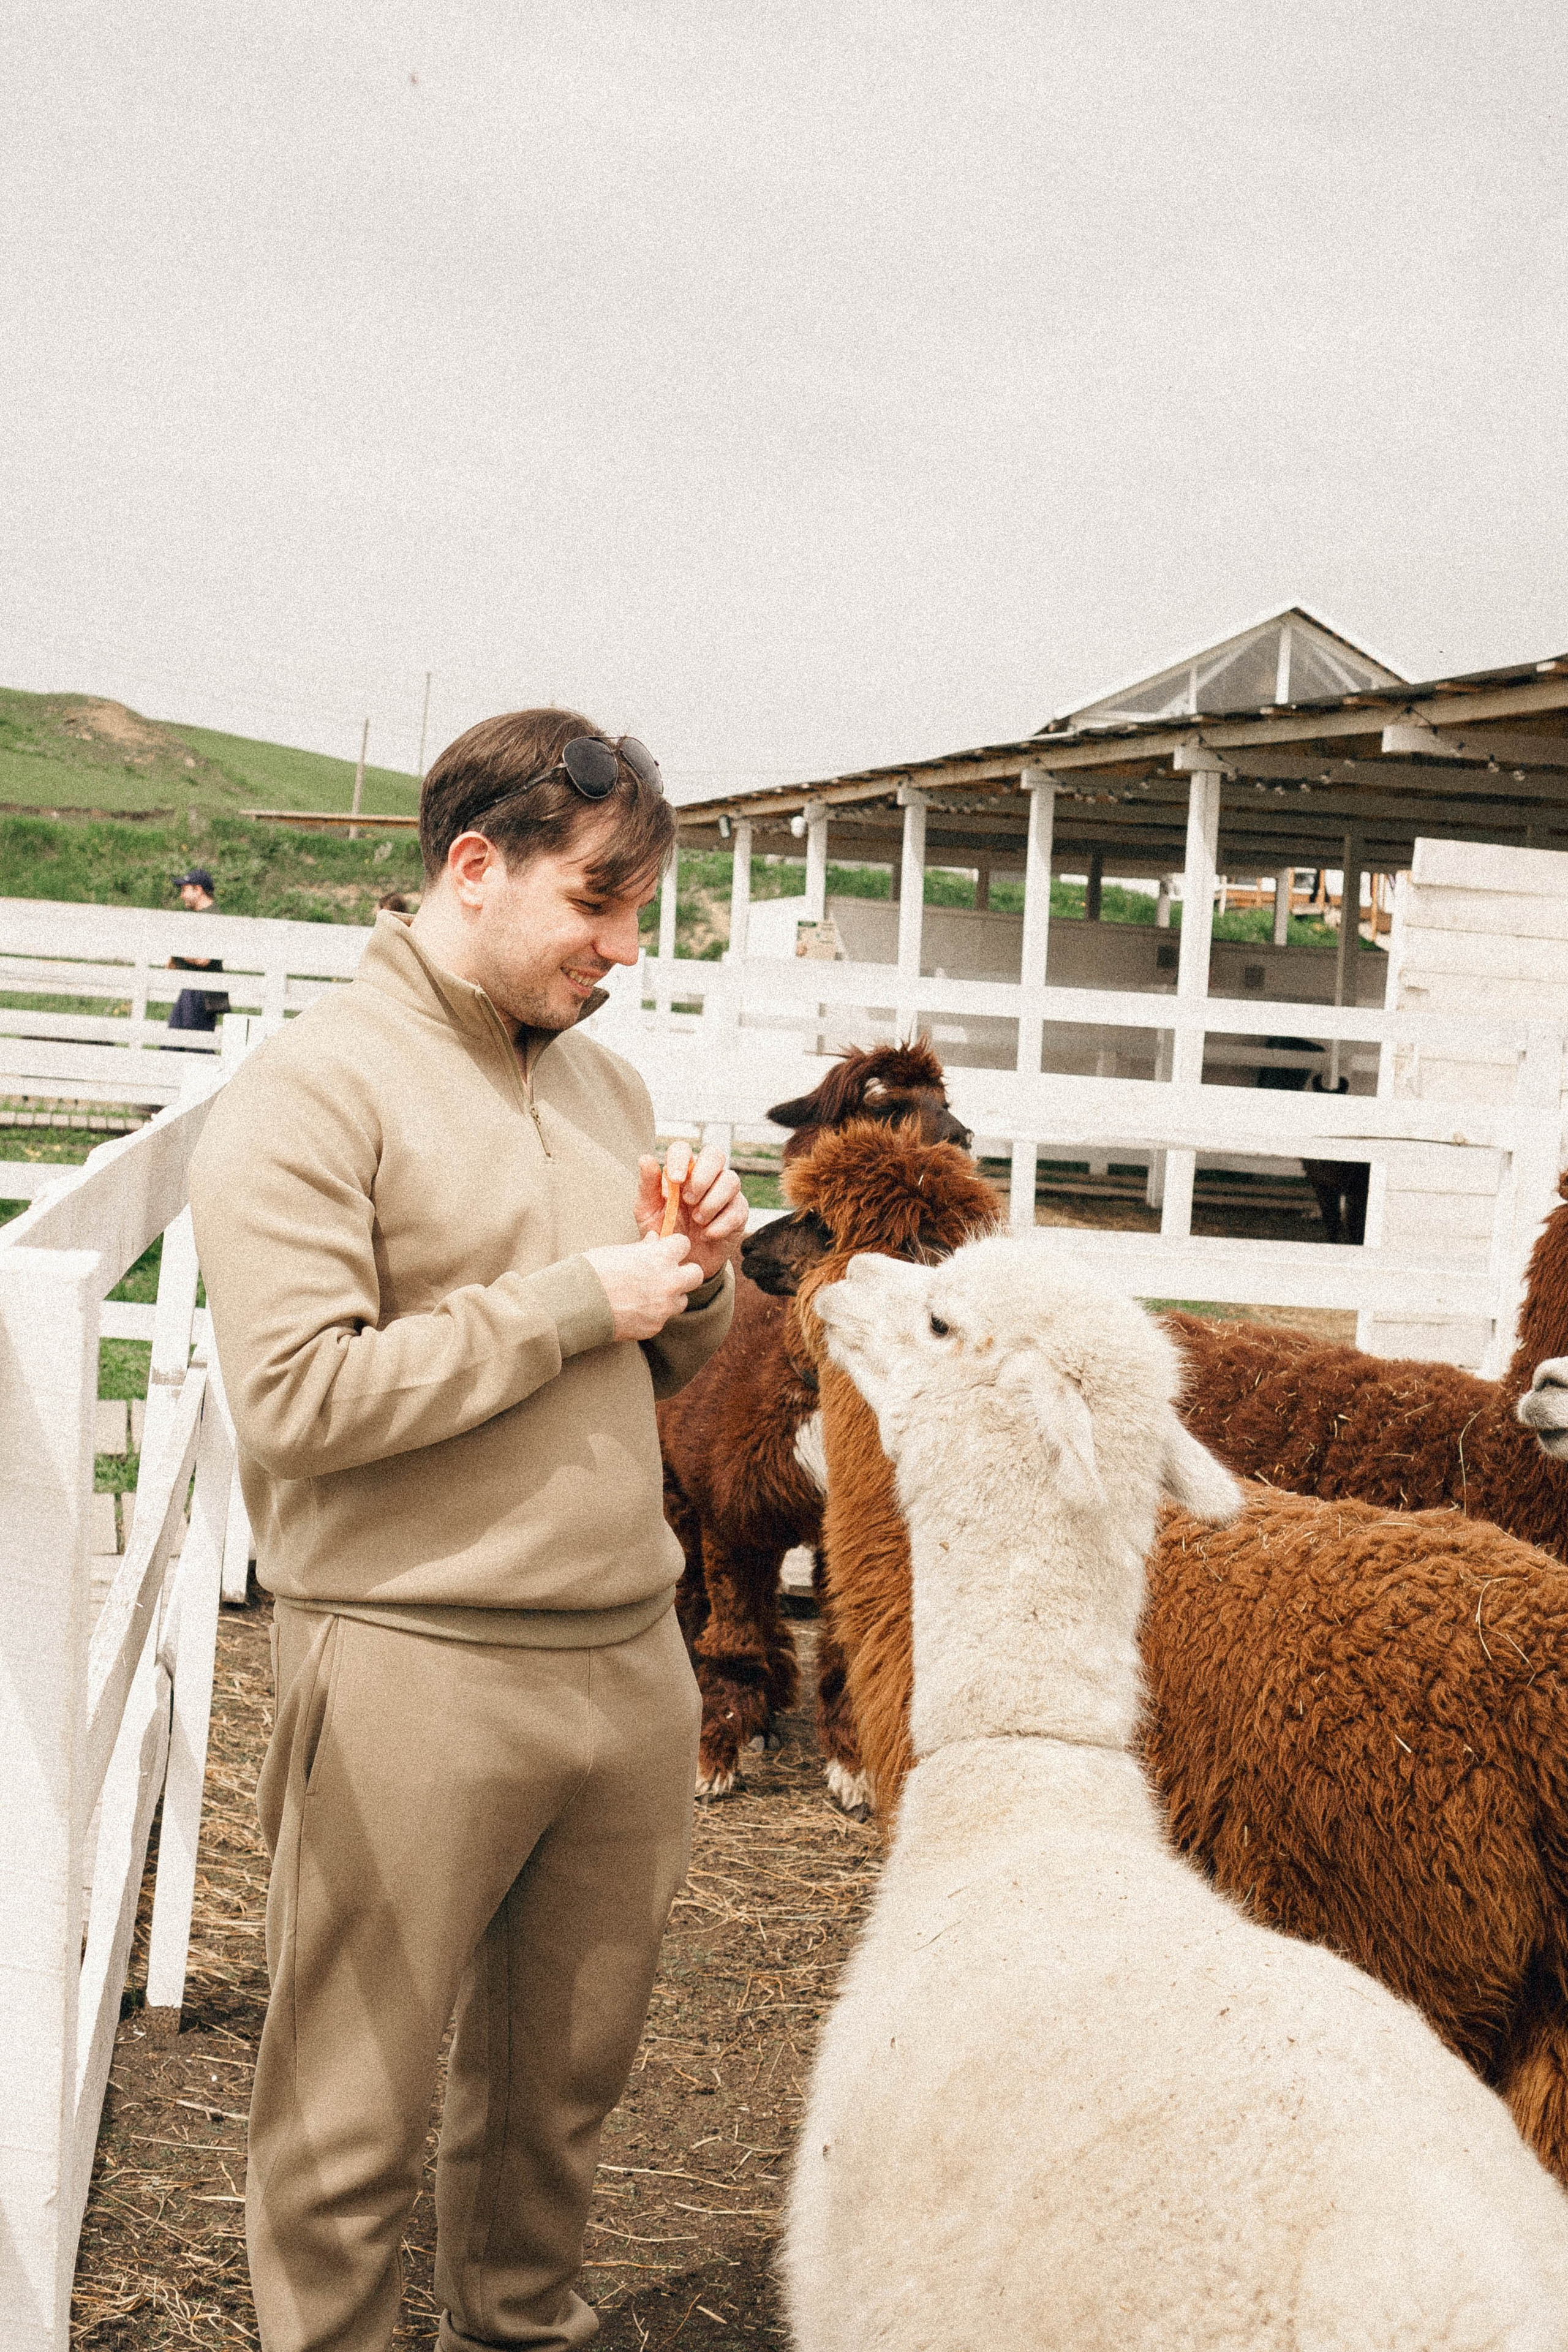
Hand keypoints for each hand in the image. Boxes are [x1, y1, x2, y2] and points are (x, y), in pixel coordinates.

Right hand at [583, 1234, 704, 1340]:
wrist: (578, 1304)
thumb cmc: (593, 1271)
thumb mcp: (618, 1251)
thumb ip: (643, 1248)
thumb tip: (654, 1240)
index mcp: (659, 1257)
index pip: (684, 1245)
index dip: (674, 1247)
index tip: (666, 1250)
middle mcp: (668, 1282)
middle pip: (696, 1274)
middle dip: (684, 1273)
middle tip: (667, 1274)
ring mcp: (663, 1307)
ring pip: (682, 1300)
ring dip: (671, 1296)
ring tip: (648, 1294)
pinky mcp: (655, 1326)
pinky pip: (662, 1318)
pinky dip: (653, 1314)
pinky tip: (633, 1310)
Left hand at [634, 1144, 746, 1282]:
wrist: (680, 1263)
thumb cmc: (664, 1231)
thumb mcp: (648, 1212)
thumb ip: (647, 1186)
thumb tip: (646, 1159)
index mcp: (681, 1172)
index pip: (683, 1149)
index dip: (681, 1158)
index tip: (675, 1180)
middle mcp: (706, 1177)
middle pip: (715, 1155)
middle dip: (702, 1176)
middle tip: (689, 1200)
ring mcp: (725, 1194)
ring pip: (731, 1180)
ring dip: (712, 1201)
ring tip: (697, 1220)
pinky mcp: (738, 1213)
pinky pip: (738, 1209)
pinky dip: (721, 1223)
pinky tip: (707, 1235)